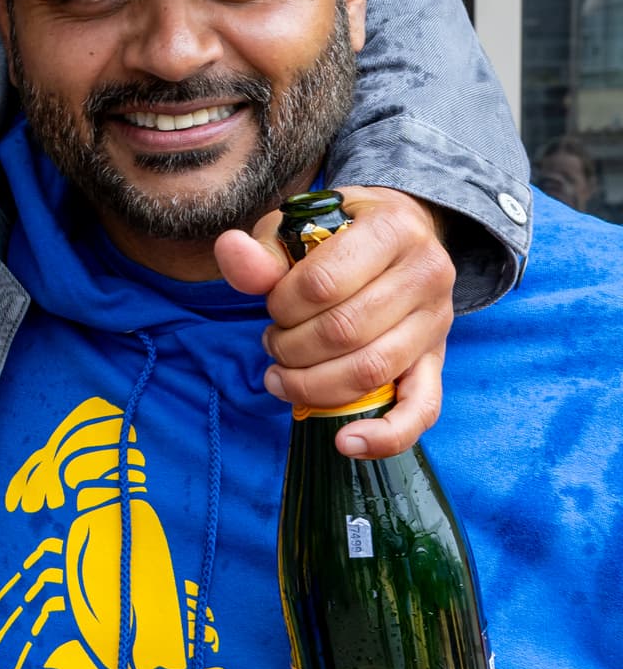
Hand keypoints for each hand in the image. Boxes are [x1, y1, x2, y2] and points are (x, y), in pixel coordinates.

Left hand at [215, 187, 452, 458]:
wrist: (403, 236)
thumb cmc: (340, 232)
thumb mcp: (299, 225)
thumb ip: (264, 249)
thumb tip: (231, 250)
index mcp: (393, 229)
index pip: (322, 284)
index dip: (281, 305)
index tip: (272, 306)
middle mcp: (426, 275)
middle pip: (343, 332)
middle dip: (290, 347)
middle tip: (273, 342)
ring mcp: (436, 323)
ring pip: (370, 372)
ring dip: (312, 385)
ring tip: (283, 376)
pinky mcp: (437, 361)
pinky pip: (421, 409)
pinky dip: (384, 435)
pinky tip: (345, 443)